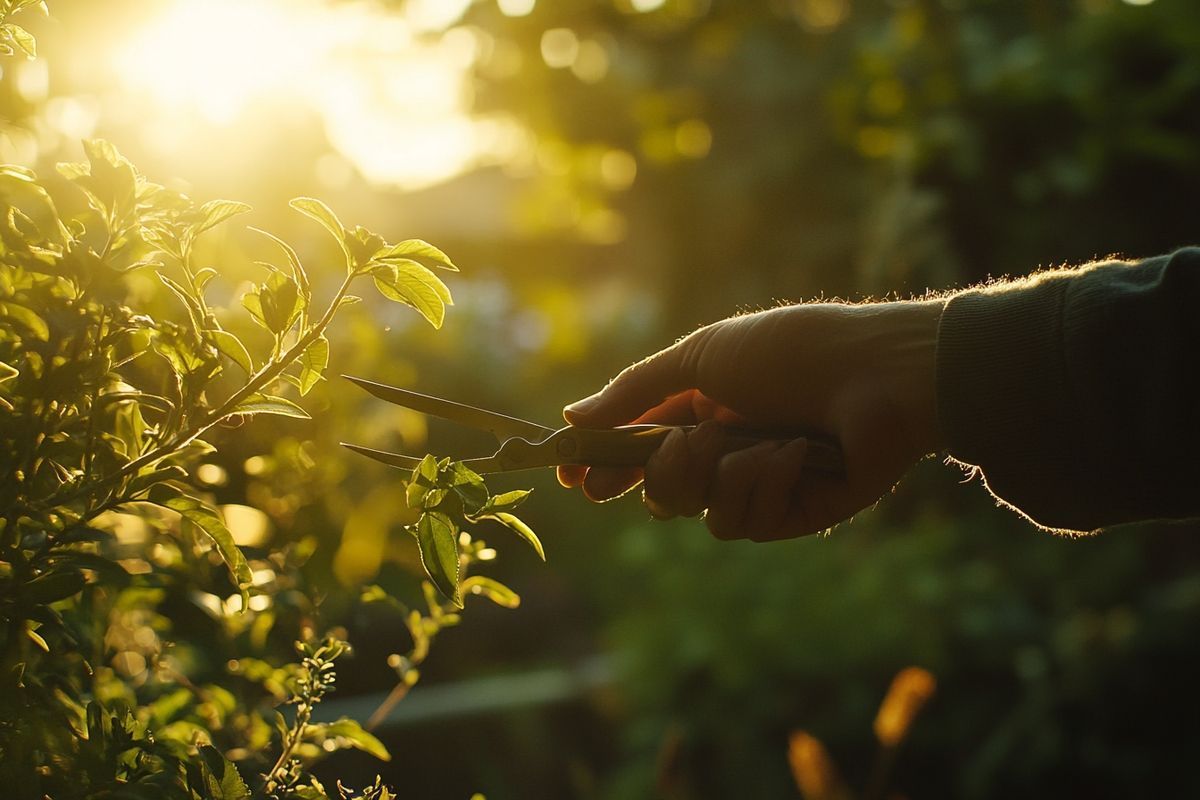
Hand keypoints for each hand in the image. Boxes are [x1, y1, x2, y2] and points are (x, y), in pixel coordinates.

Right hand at [557, 300, 945, 539]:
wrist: (877, 374)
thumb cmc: (790, 352)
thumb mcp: (701, 355)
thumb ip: (634, 392)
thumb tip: (571, 418)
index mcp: (702, 409)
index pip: (638, 449)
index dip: (603, 465)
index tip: (571, 476)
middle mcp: (726, 451)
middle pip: (660, 490)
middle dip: (658, 472)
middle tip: (678, 448)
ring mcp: (759, 486)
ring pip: (697, 512)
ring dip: (718, 472)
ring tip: (756, 440)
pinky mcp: (792, 515)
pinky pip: (743, 522)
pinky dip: (763, 485)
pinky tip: (795, 456)